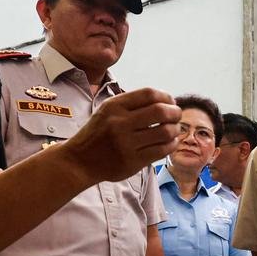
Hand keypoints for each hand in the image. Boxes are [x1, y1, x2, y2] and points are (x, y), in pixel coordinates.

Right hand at [59, 88, 181, 183]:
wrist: (79, 161)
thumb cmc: (99, 134)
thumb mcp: (108, 111)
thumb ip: (132, 105)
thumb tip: (168, 101)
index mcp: (114, 106)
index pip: (149, 94)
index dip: (166, 97)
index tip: (171, 102)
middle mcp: (119, 123)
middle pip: (161, 112)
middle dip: (175, 113)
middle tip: (177, 116)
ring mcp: (126, 143)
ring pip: (165, 132)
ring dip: (175, 130)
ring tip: (174, 130)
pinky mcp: (132, 161)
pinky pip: (162, 150)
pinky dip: (172, 145)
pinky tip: (170, 143)